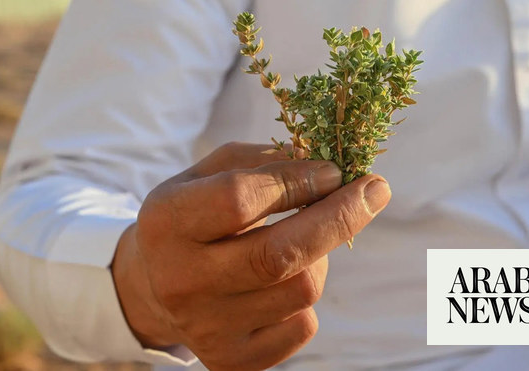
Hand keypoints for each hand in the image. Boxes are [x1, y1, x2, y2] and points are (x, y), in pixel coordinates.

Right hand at [111, 142, 390, 370]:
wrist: (155, 284)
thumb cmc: (193, 216)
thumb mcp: (209, 173)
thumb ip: (264, 161)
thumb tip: (331, 169)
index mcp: (168, 222)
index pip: (241, 199)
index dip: (299, 181)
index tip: (335, 171)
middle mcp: (181, 279)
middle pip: (280, 254)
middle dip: (340, 218)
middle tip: (374, 192)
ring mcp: (206, 327)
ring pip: (302, 289)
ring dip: (320, 256)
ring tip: (303, 241)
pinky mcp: (230, 360)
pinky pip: (302, 326)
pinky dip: (306, 296)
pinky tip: (283, 281)